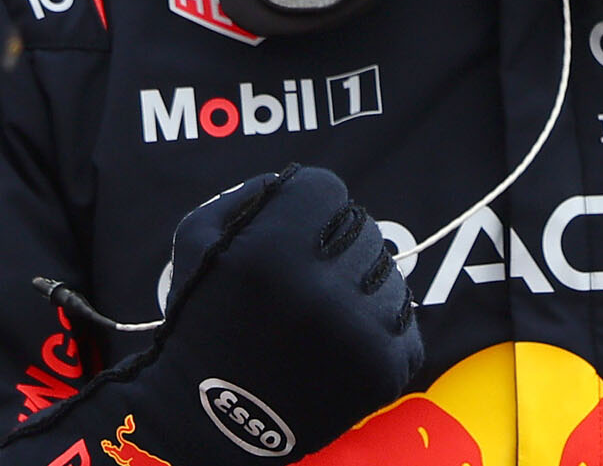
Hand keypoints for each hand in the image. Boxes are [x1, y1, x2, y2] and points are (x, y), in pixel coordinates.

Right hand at [14, 166, 421, 465]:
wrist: (210, 420)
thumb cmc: (201, 320)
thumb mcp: (196, 240)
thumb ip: (250, 195)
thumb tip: (301, 183)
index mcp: (273, 249)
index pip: (326, 189)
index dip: (306, 208)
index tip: (290, 235)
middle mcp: (321, 288)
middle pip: (364, 228)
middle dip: (336, 247)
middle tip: (303, 284)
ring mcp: (359, 332)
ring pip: (391, 276)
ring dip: (361, 290)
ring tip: (321, 320)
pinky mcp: (384, 370)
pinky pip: (406, 326)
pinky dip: (379, 333)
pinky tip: (340, 348)